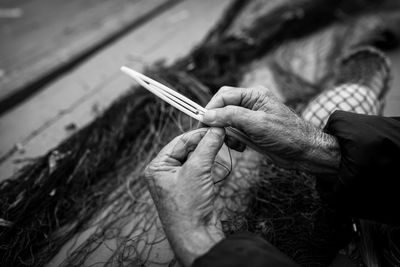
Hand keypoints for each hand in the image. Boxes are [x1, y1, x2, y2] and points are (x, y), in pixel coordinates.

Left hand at [145, 127, 224, 266]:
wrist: (196, 236)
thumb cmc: (188, 207)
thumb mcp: (197, 170)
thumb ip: (207, 146)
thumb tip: (216, 129)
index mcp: (157, 167)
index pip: (179, 141)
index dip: (198, 134)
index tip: (216, 128)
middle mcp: (165, 172)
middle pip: (188, 149)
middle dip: (205, 147)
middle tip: (221, 139)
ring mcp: (178, 181)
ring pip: (197, 159)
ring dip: (209, 158)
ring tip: (218, 161)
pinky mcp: (190, 188)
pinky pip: (201, 171)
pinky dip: (210, 169)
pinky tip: (217, 173)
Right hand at [203, 86, 340, 174]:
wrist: (305, 152)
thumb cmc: (286, 135)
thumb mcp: (257, 124)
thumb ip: (231, 116)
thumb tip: (207, 115)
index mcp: (254, 95)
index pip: (224, 95)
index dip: (211, 108)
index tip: (203, 123)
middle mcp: (251, 103)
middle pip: (223, 107)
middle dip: (217, 121)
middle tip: (213, 135)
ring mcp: (251, 117)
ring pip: (227, 121)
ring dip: (226, 132)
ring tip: (233, 143)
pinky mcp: (252, 130)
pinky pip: (234, 132)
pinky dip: (233, 139)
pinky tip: (240, 147)